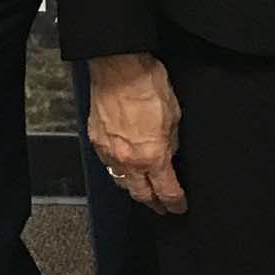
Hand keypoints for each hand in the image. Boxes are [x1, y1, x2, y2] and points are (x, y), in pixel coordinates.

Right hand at [88, 52, 184, 213]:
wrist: (119, 67)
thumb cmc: (148, 85)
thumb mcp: (174, 117)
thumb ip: (171, 143)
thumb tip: (168, 155)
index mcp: (153, 156)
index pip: (166, 191)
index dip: (174, 203)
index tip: (178, 206)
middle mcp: (128, 160)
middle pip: (140, 194)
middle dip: (153, 203)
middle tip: (161, 206)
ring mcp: (109, 151)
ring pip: (121, 182)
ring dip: (133, 188)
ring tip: (141, 189)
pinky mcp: (96, 139)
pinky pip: (107, 163)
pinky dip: (117, 168)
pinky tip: (123, 165)